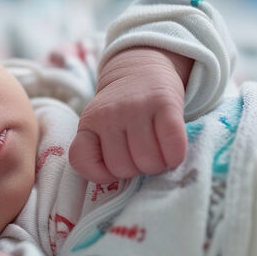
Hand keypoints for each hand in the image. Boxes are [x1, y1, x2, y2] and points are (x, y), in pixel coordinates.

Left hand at [71, 47, 192, 181]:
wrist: (143, 68)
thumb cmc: (123, 111)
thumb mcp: (101, 126)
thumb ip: (102, 153)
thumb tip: (121, 186)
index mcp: (89, 123)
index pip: (81, 161)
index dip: (101, 172)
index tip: (114, 163)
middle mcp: (109, 114)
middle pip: (122, 168)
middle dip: (136, 168)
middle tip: (142, 153)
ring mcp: (136, 107)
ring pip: (148, 162)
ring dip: (158, 164)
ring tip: (158, 149)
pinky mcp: (165, 103)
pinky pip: (172, 147)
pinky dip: (175, 156)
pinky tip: (173, 150)